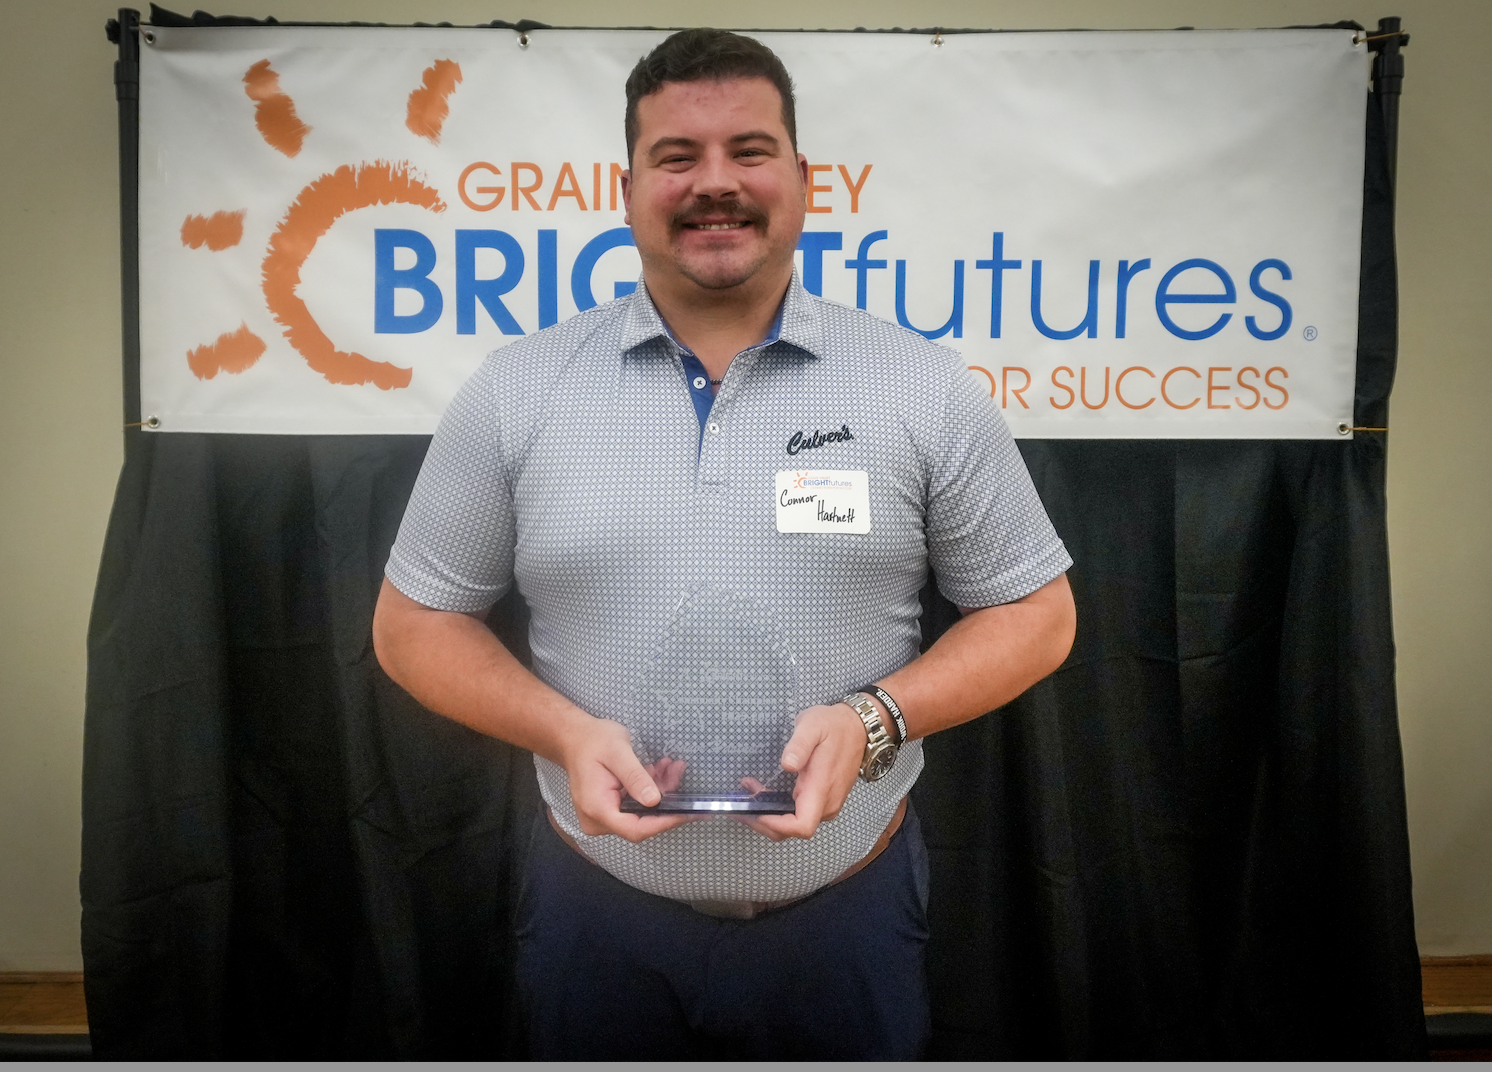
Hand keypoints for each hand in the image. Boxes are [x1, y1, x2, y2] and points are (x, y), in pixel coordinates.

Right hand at [563, 717, 694, 841]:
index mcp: (597, 808)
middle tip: (679, 773)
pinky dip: (649, 791)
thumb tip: (654, 800)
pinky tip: (658, 771)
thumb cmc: (592, 741)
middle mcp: (597, 820)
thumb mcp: (617, 752)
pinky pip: (635, 807)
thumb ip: (635, 777)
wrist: (575, 739)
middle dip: (666, 800)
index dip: (663, 823)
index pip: (635, 829)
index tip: (688, 813)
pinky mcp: (609, 811)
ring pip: (641, 814)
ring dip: (660, 792)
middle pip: (641, 823)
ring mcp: (602, 818)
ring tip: (671, 766)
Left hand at [740, 702, 866, 841]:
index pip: (801, 826)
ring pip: (795, 824)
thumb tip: (787, 764)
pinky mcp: (825, 801)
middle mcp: (826, 803)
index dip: (776, 826)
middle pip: (793, 830)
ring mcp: (827, 804)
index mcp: (821, 788)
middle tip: (742, 801)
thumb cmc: (833, 726)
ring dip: (769, 814)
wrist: (858, 728)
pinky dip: (780, 810)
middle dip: (764, 821)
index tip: (756, 811)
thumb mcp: (812, 725)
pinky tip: (766, 792)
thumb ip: (799, 745)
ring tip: (750, 791)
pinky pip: (800, 815)